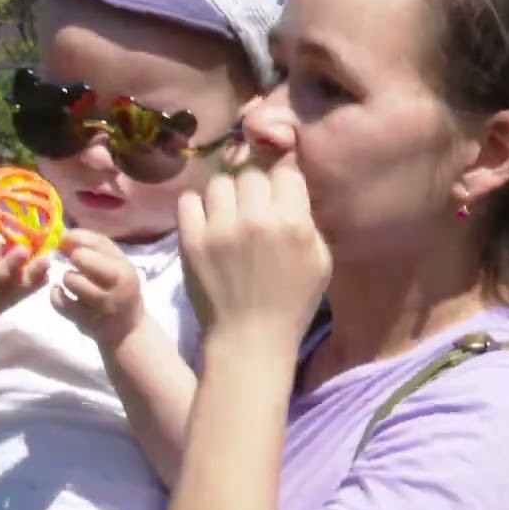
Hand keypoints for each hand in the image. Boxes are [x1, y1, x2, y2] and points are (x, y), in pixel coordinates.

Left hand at [50, 229, 145, 346]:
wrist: (127, 331)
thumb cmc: (120, 289)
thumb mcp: (118, 265)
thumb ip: (96, 247)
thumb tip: (65, 234)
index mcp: (125, 269)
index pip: (98, 243)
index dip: (77, 238)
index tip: (67, 240)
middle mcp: (116, 287)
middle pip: (83, 259)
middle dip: (74, 257)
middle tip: (74, 262)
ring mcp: (100, 306)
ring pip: (71, 280)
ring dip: (66, 278)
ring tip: (72, 281)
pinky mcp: (85, 321)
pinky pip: (60, 302)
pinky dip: (56, 295)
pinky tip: (61, 293)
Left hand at [177, 164, 331, 353]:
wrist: (250, 339)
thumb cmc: (292, 303)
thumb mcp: (319, 260)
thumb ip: (306, 219)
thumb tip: (289, 187)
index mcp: (293, 223)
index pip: (285, 171)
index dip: (282, 181)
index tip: (278, 193)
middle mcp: (256, 218)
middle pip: (251, 173)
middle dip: (255, 187)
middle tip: (253, 208)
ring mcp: (220, 228)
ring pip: (219, 181)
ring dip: (226, 195)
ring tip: (228, 215)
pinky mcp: (191, 240)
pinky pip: (189, 200)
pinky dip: (198, 206)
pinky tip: (207, 222)